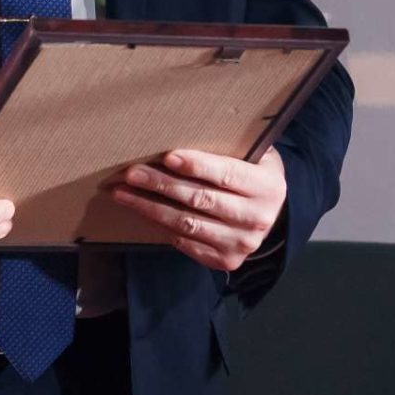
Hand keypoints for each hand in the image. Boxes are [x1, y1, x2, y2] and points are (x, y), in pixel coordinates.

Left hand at [110, 146, 287, 271]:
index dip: (196, 165)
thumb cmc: (254, 175)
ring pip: (186, 224)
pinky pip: (184, 242)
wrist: (270, 215)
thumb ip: (230, 149)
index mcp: (268, 187)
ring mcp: (241, 243)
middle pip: (201, 199)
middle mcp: (257, 218)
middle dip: (161, 185)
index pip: (227, 174)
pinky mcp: (225, 260)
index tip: (167, 156)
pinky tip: (142, 211)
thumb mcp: (255, 157)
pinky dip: (159, 226)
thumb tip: (182, 134)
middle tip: (131, 173)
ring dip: (150, 207)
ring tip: (124, 193)